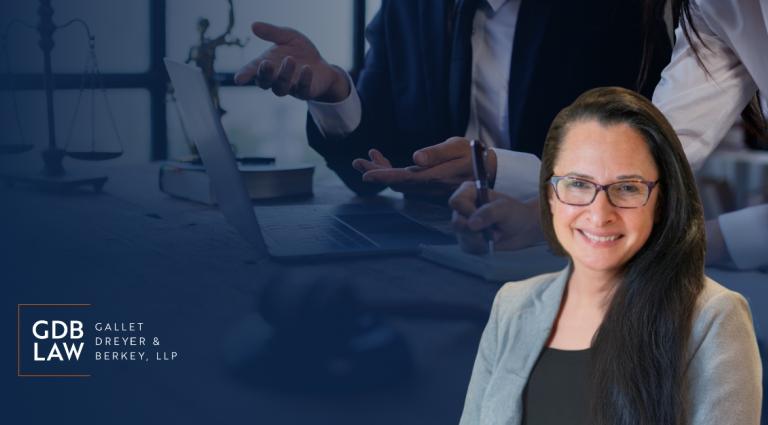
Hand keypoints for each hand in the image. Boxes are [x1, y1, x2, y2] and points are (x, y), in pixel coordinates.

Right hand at [234, 22, 349, 101]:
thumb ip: (272, 33)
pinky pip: (302, 90)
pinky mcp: (304, 92)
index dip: (245, 75)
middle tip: (266, 63)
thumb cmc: (300, 51)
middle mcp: (275, 79)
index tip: (239, 79)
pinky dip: (304, 80)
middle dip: (264, 74)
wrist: (321, 66)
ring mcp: (289, 88)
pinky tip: (307, 69)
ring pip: (281, 88)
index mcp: (267, 65)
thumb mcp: (288, 37)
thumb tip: (254, 25)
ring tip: (290, 59)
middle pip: (264, 82)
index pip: (252, 71)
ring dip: (284, 74)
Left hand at [352, 137, 497, 196]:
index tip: (366, 174)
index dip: (384, 176)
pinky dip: (392, 170)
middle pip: (396, 181)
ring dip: (382, 170)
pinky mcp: (427, 184)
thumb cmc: (474, 154)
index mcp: (434, 176)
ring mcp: (427, 186)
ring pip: (399, 181)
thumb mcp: (458, 148)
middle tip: (357, 162)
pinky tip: (383, 160)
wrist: (488, 169)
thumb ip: (437, 153)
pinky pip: (406, 179)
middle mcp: (428, 185)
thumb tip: (416, 158)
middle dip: (376, 171)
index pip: (404, 178)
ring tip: (366, 158)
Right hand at [449, 181, 542, 253]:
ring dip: (482, 239)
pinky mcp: (467, 239)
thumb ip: (488, 213)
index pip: (456, 201)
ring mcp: (464, 225)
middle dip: (475, 230)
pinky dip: (482, 247)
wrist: (523, 229)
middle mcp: (463, 208)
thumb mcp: (505, 209)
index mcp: (469, 193)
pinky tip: (492, 241)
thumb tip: (471, 224)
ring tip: (496, 234)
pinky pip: (468, 247)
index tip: (480, 217)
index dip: (466, 211)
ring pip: (462, 237)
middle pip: (456, 222)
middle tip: (492, 230)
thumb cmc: (515, 213)